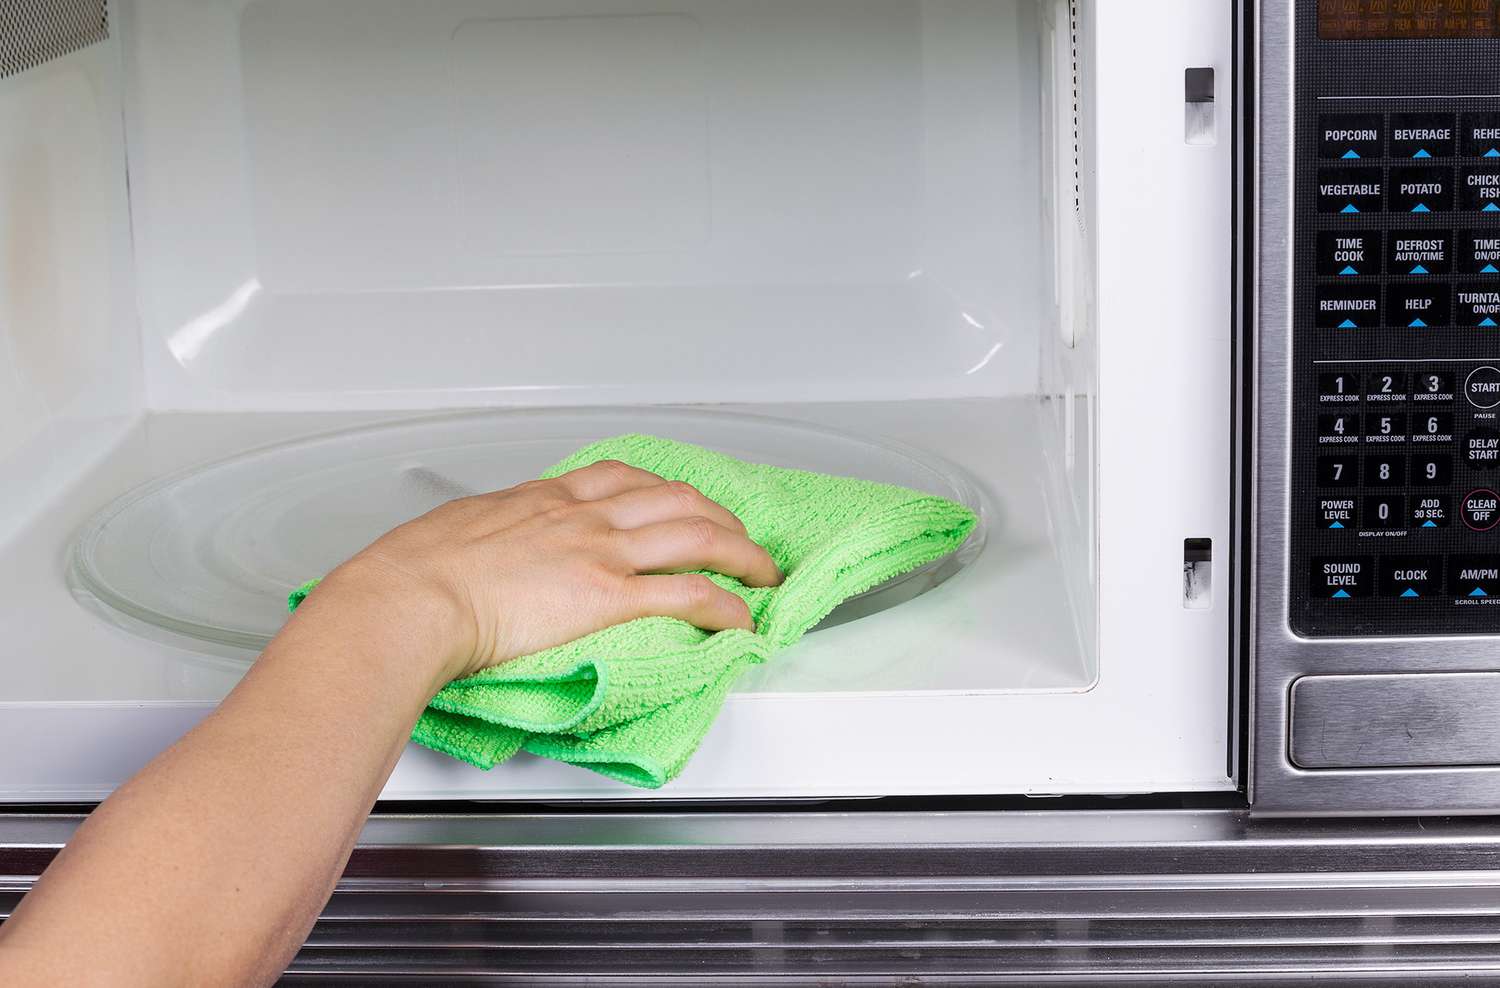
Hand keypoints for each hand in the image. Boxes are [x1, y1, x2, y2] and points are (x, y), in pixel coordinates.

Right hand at [298, 460, 782, 686]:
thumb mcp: (457, 530)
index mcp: (544, 498)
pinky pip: (689, 593)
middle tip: (740, 540)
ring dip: (742, 555)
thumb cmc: (414, 572)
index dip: (664, 491)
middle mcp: (583, 516)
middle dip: (720, 518)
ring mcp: (600, 552)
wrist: (408, 598)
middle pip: (676, 500)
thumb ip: (490, 534)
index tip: (681, 504)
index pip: (622, 478)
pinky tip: (743, 618)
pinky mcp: (608, 596)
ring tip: (763, 575)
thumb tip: (486, 548)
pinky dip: (727, 604)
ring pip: (697, 536)